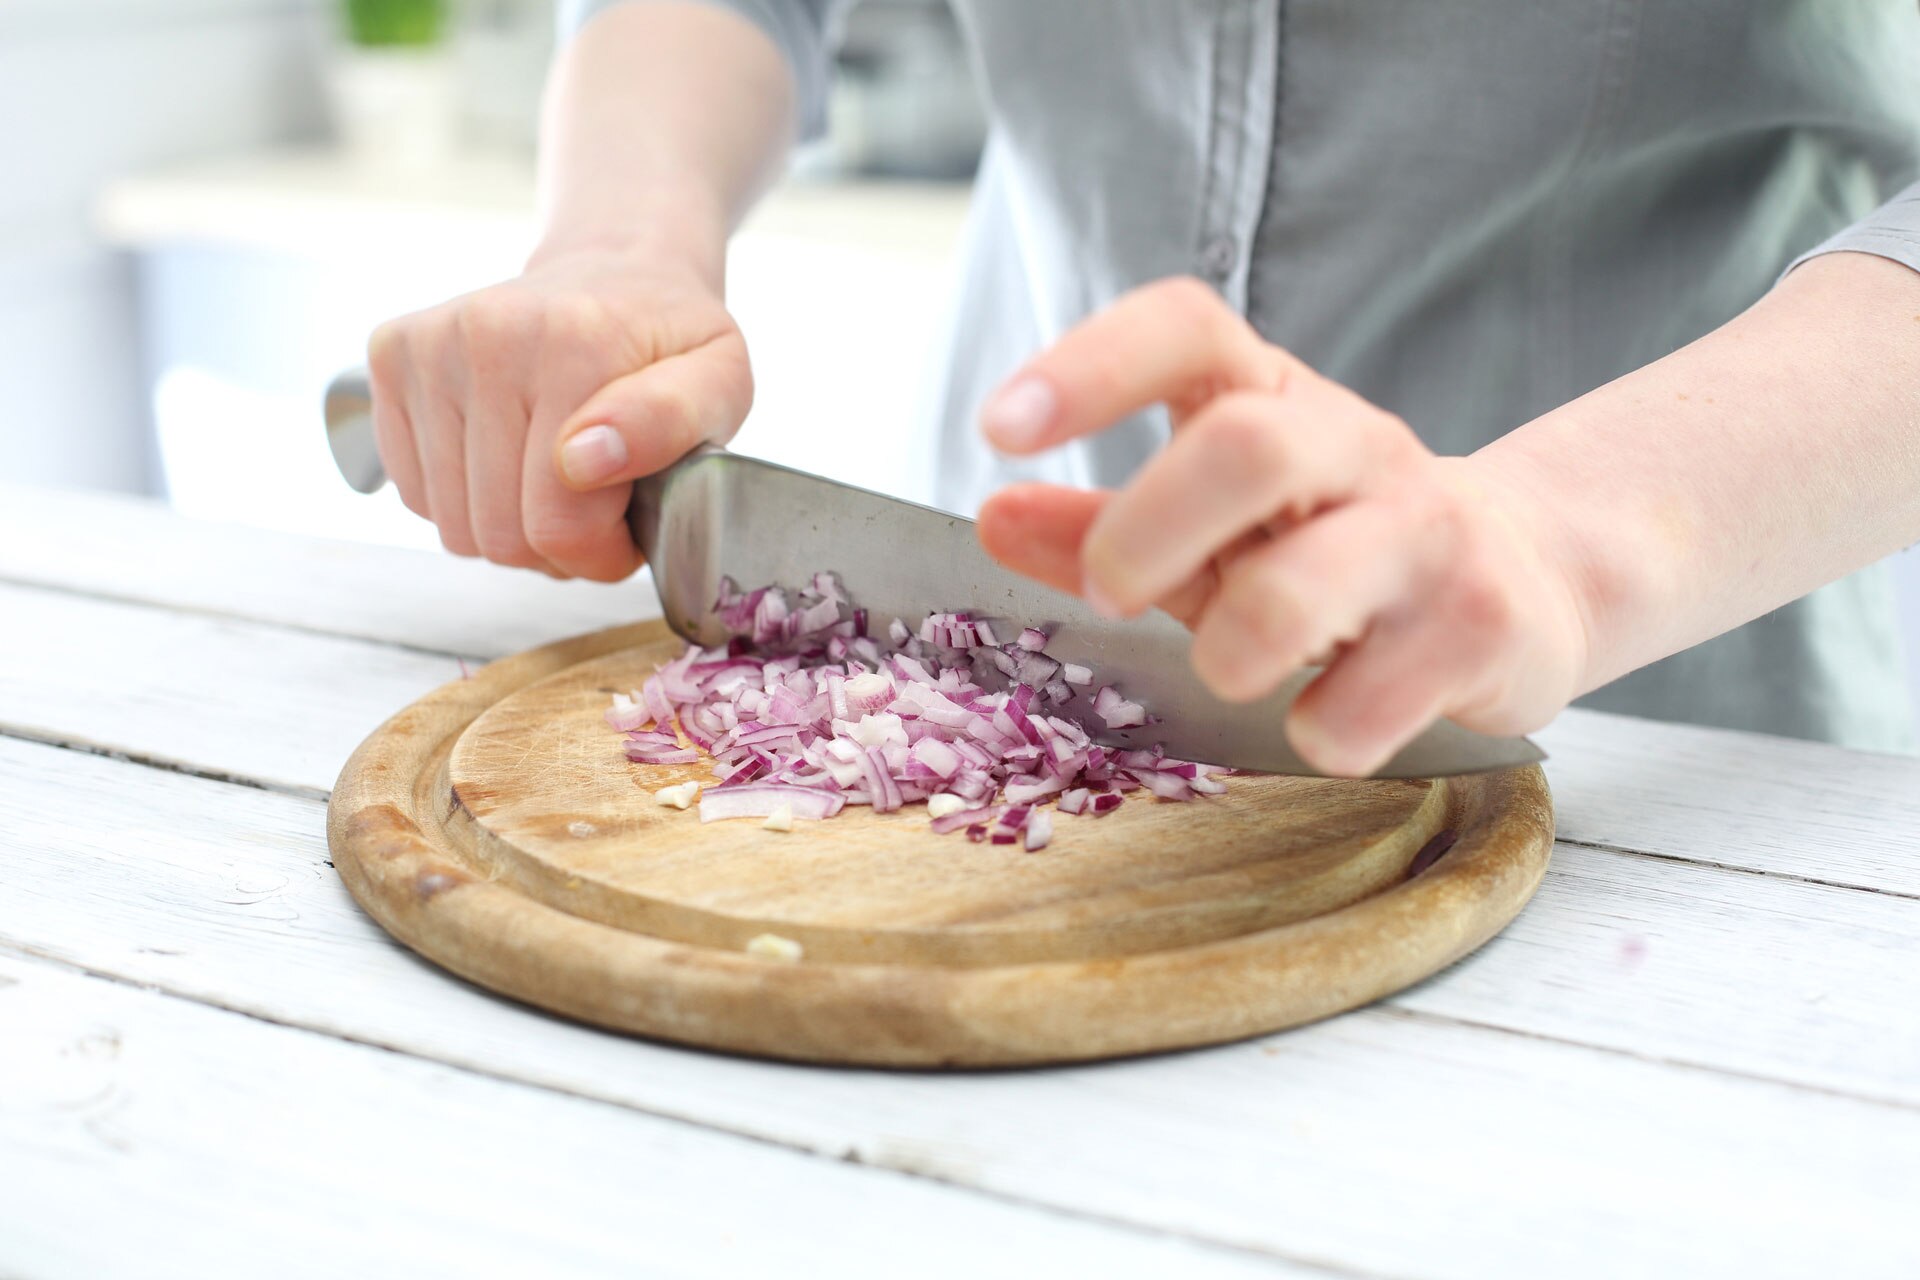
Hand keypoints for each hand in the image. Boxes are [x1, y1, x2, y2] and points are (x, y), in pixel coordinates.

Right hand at [366, 243, 750, 580]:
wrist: (613, 271)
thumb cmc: (668, 341)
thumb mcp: (720, 379)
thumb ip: (673, 421)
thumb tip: (584, 460)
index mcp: (574, 342)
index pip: (558, 525)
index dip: (599, 553)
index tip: (626, 526)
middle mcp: (487, 334)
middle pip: (500, 535)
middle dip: (555, 545)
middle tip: (592, 504)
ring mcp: (428, 344)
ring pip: (452, 526)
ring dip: (509, 528)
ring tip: (552, 480)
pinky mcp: (390, 357)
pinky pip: (415, 494)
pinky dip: (462, 500)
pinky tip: (505, 457)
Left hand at [975, 277, 1591, 775]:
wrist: (1528, 589)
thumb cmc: (1333, 549)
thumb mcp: (1215, 525)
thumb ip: (1104, 524)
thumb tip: (993, 518)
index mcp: (1279, 396)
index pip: (1188, 328)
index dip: (1091, 365)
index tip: (998, 430)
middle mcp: (1361, 446)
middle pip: (1248, 446)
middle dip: (1146, 531)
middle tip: (1107, 591)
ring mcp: (1431, 537)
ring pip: (1298, 593)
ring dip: (1228, 653)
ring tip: (1235, 666)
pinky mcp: (1481, 632)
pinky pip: (1355, 710)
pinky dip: (1314, 733)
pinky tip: (1334, 710)